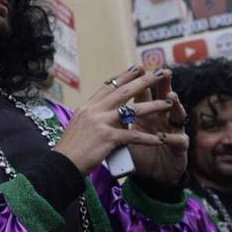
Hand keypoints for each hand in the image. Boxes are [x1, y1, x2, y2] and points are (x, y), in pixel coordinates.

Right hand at [53, 65, 182, 177]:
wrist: (62, 164)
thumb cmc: (70, 148)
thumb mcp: (79, 125)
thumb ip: (94, 117)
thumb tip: (107, 113)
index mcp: (88, 107)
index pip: (109, 87)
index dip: (124, 76)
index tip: (137, 67)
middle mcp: (94, 111)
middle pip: (123, 91)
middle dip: (144, 81)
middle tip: (160, 72)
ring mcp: (101, 123)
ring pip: (132, 111)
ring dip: (153, 106)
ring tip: (169, 102)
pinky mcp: (107, 138)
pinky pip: (132, 136)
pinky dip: (147, 138)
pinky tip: (159, 139)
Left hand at [126, 68, 188, 184]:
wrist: (153, 178)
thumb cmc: (138, 156)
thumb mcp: (123, 139)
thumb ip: (115, 124)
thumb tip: (96, 110)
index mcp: (147, 115)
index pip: (144, 96)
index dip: (141, 83)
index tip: (136, 68)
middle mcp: (162, 120)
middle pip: (164, 98)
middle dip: (163, 85)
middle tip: (163, 72)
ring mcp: (173, 132)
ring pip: (177, 115)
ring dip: (174, 106)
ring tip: (171, 97)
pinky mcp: (179, 148)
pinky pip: (177, 141)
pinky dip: (170, 138)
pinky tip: (163, 136)